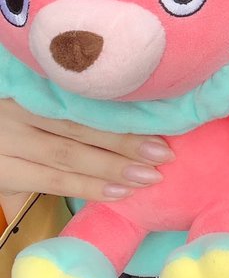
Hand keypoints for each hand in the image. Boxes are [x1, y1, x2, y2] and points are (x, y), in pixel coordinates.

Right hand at [0, 99, 172, 221]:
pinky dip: (87, 187)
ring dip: (113, 167)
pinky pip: (52, 181)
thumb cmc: (15, 114)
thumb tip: (133, 97)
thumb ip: (68, 96)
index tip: (160, 119)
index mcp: (30, 85)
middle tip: (163, 153)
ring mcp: (7, 141)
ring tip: (149, 176)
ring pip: (68, 155)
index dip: (121, 109)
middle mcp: (17, 109)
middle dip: (125, 141)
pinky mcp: (3, 172)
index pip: (82, 97)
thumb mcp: (35, 96)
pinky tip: (118, 192)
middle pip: (79, 124)